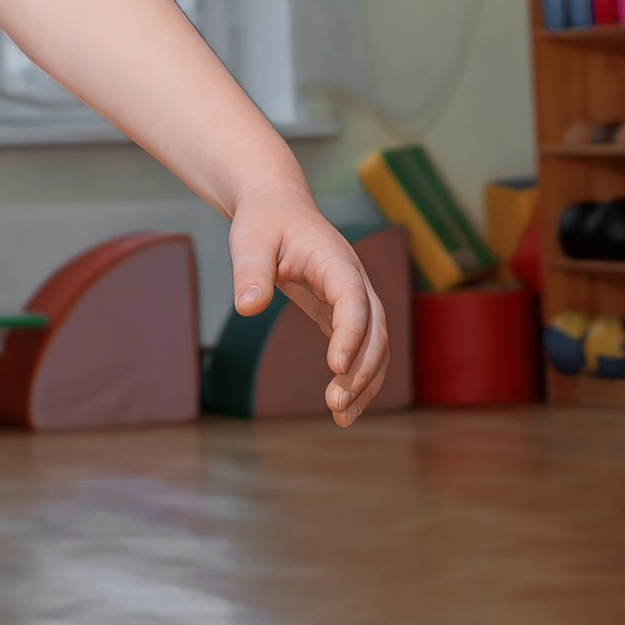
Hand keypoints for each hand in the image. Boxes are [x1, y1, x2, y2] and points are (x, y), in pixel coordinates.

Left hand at [229, 187, 391, 426]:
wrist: (278, 207)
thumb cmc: (264, 222)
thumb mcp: (250, 241)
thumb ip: (250, 272)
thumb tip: (247, 308)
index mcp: (336, 260)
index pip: (353, 300)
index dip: (350, 333)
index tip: (335, 367)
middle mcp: (355, 281)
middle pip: (375, 328)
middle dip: (361, 368)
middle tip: (336, 404)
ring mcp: (355, 298)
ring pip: (376, 344)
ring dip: (365, 381)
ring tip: (342, 417)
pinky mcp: (343, 313)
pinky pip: (360, 348)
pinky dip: (357, 377)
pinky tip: (342, 408)